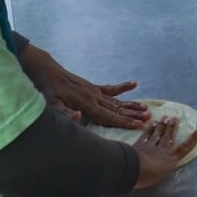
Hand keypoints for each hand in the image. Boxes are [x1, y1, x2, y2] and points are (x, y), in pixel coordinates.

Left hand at [16, 44, 149, 128]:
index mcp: (86, 104)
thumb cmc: (47, 91)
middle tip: (148, 118)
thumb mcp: (50, 104)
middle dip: (133, 114)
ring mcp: (94, 91)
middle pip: (117, 108)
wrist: (47, 70)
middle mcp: (94, 97)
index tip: (138, 125)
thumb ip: (64, 112)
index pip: (108, 116)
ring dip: (131, 104)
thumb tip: (79, 116)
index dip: (124, 121)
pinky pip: (110, 88)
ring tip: (145, 108)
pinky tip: (134, 84)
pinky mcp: (92, 87)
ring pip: (117, 100)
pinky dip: (122, 87)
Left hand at [132, 117, 196, 189]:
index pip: (185, 147)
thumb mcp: (164, 173)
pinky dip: (149, 129)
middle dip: (173, 127)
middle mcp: (163, 149)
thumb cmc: (150, 176)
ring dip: (162, 125)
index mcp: (171, 158)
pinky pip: (146, 135)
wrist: (135, 169)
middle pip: (169, 136)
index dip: (194, 138)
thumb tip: (168, 163)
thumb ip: (168, 165)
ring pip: (158, 133)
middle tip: (175, 118)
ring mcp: (151, 145)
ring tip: (165, 117)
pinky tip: (151, 124)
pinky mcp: (140, 144)